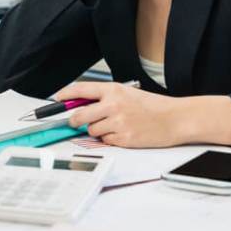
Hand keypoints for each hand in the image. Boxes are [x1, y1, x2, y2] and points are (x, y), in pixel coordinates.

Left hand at [57, 82, 230, 147]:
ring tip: (114, 126)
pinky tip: (123, 134)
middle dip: (74, 121)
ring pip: (91, 130)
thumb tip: (79, 105)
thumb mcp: (127, 94)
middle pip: (78, 115)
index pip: (80, 90)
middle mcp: (113, 104)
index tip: (55, 100)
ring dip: (97, 131)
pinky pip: (105, 141)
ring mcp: (118, 122)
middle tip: (76, 122)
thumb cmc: (152, 106)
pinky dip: (110, 140)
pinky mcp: (124, 138)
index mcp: (113, 90)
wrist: (175, 118)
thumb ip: (104, 98)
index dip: (64, 96)